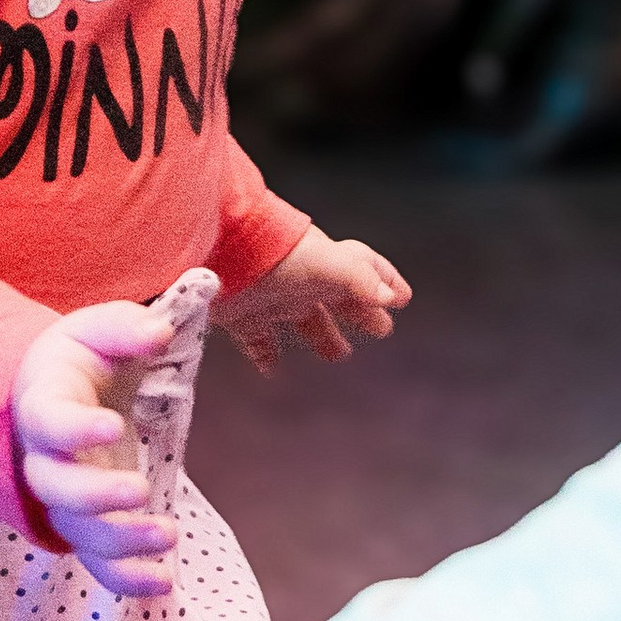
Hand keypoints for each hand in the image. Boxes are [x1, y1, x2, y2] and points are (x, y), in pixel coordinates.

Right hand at [11, 303, 181, 600]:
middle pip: (57, 489)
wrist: (47, 399)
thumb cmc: (75, 363)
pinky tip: (163, 581)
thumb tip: (158, 331)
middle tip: (140, 490)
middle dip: (97, 495)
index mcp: (43, 406)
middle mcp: (45, 461)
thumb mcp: (93, 331)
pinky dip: (125, 579)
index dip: (75, 428)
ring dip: (121, 542)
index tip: (113, 425)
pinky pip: (97, 562)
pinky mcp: (86, 526)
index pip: (49, 421)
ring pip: (79, 532)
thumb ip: (123, 327)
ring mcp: (64, 501)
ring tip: (168, 537)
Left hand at [215, 229, 410, 377]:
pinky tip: (272, 372)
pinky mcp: (243, 316)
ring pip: (305, 320)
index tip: (403, 298)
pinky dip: (266, 355)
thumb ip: (360, 280)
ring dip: (324, 337)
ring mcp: (272, 298)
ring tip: (340, 355)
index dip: (385, 281)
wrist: (217, 248)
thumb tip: (392, 299)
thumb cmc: (277, 253)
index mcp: (327, 265)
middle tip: (383, 330)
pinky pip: (258, 340)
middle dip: (362, 313)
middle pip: (340, 298)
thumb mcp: (327, 265)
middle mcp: (303, 280)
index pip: (365, 270)